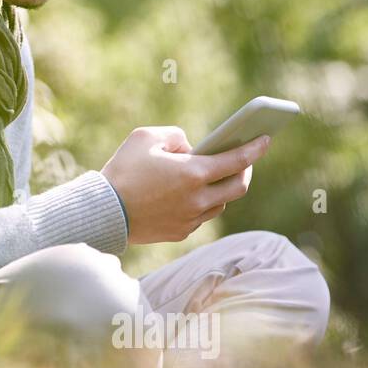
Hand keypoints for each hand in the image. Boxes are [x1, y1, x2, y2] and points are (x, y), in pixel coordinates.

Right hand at [100, 127, 269, 244]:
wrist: (101, 212)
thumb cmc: (122, 171)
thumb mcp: (144, 137)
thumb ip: (174, 135)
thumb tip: (190, 146)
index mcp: (192, 173)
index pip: (237, 160)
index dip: (255, 148)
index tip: (266, 138)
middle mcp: (197, 199)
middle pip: (237, 187)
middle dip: (244, 171)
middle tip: (242, 161)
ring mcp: (189, 219)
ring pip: (220, 204)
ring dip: (222, 190)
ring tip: (215, 177)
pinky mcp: (179, 232)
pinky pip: (199, 217)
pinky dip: (201, 204)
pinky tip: (191, 195)